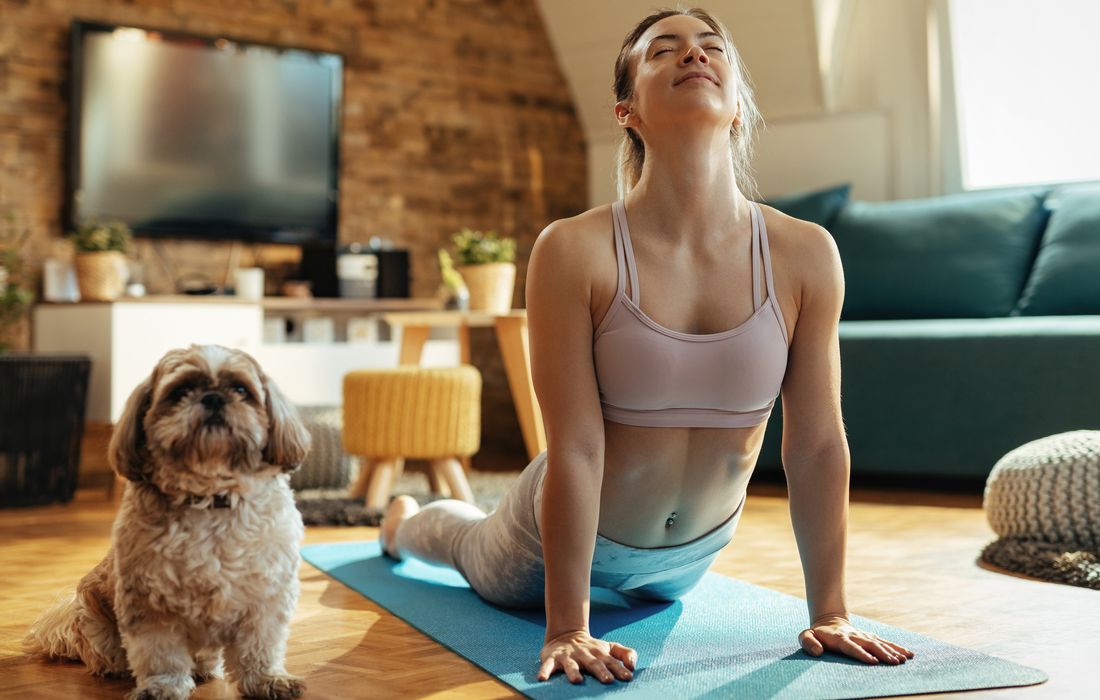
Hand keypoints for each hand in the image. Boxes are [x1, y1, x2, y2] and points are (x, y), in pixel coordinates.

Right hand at [537, 630, 635, 683]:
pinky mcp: (552, 658)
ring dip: (573, 672)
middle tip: (608, 680)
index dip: (620, 669)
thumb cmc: (592, 648)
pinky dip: (544, 671)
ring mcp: (568, 656)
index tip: (628, 677)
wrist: (565, 634)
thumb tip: (633, 666)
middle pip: (593, 663)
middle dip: (601, 671)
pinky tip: (542, 679)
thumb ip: (625, 653)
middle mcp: (584, 654)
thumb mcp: (609, 648)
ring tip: (577, 681)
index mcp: (599, 653)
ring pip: (571, 665)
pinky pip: (547, 665)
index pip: (612, 661)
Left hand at [799, 615, 914, 664]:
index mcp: (839, 638)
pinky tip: (908, 654)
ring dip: (892, 651)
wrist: (828, 621)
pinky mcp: (870, 637)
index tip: (873, 662)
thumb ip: (808, 642)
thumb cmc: (816, 634)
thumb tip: (817, 652)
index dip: (861, 654)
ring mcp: (863, 636)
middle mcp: (854, 636)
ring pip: (879, 643)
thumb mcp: (805, 636)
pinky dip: (897, 647)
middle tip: (894, 662)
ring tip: (903, 659)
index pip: (851, 647)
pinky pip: (885, 642)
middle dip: (882, 653)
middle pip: (870, 644)